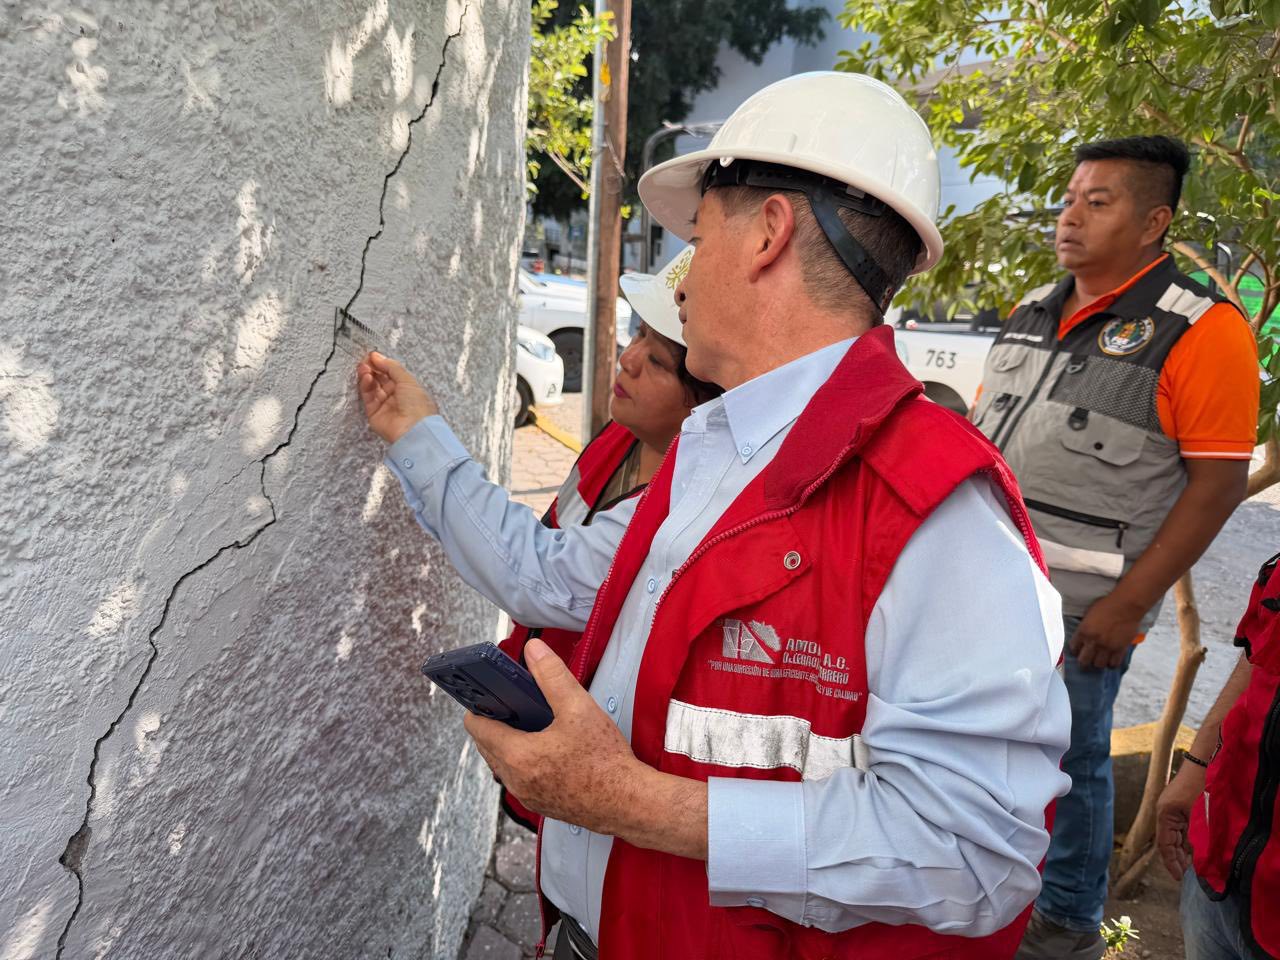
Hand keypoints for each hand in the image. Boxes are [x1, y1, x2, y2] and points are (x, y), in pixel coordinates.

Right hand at [356, 352, 438, 443]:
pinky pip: (367, 397)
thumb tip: (377, 356)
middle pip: (380, 379)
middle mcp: (396, 396)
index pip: (391, 373)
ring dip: (367, 376)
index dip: (382, 364)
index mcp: (407, 388)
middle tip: (366, 360)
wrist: (413, 429)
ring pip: (372, 387)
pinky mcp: (374, 413)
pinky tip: (366, 377)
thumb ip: (391, 367)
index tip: (373, 356)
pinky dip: (365, 386)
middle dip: (373, 368)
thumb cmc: (417, 405)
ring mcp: (384, 405)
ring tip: (364, 368)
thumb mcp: (407, 380)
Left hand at [463, 639, 642, 833]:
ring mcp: (527, 795)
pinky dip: (525, 761)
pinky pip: (520, 778)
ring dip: (511, 743)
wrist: (628, 802)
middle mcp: (515, 780)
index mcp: (517, 756)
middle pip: (487, 745)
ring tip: (534, 724)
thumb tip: (534, 651)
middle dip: (497, 723)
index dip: (480, 705)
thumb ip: (552, 675)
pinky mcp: (541, 804)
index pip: (476, 727)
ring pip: (503, 763)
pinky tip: (550, 748)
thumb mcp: (578, 708)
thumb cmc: (605, 762)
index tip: (491, 694)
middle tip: (517, 704)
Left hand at [1071, 593, 1144, 668]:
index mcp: (1083, 631)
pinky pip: (1113, 664)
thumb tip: (1083, 636)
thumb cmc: (1107, 605)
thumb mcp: (1089, 615)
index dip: (1075, 650)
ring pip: (1098, 665)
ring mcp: (1107, 647)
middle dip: (1084, 661)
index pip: (1073, 648)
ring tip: (1100, 659)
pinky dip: (1112, 663)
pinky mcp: (1120, 649)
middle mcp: (1093, 641)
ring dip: (1098, 662)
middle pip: (1084, 661)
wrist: (1126, 605)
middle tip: (1086, 659)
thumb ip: (1085, 628)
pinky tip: (1111, 659)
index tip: (1078, 650)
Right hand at [1156, 760, 1205, 879]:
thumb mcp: (1200, 816)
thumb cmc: (1202, 786)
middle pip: (1167, 841)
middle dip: (1176, 858)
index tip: (1178, 877)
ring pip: (1174, 835)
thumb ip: (1197, 838)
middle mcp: (1164, 811)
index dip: (1171, 862)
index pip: (1164, 845)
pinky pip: (1180, 827)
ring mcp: (1171, 807)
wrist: (1206, 760)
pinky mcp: (1179, 805)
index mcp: (1165, 814)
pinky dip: (1185, 840)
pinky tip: (1193, 849)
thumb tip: (1197, 861)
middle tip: (1186, 874)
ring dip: (1181, 850)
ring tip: (1191, 865)